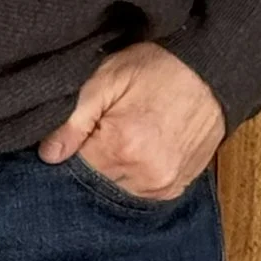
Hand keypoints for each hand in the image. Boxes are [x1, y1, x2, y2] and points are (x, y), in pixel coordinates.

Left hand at [39, 42, 225, 199]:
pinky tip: (138, 152)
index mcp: (121, 148)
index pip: (74, 169)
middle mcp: (144, 175)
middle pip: (96, 184)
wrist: (212, 70)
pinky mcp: (176, 187)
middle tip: (102, 132)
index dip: (71, 151)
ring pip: (118, 190)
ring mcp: (164, 185)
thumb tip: (49, 155)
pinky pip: (141, 193)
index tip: (79, 133)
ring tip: (124, 138)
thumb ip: (74, 120)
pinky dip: (133, 177)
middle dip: (92, 163)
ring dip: (113, 171)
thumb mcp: (107, 79)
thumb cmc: (158, 67)